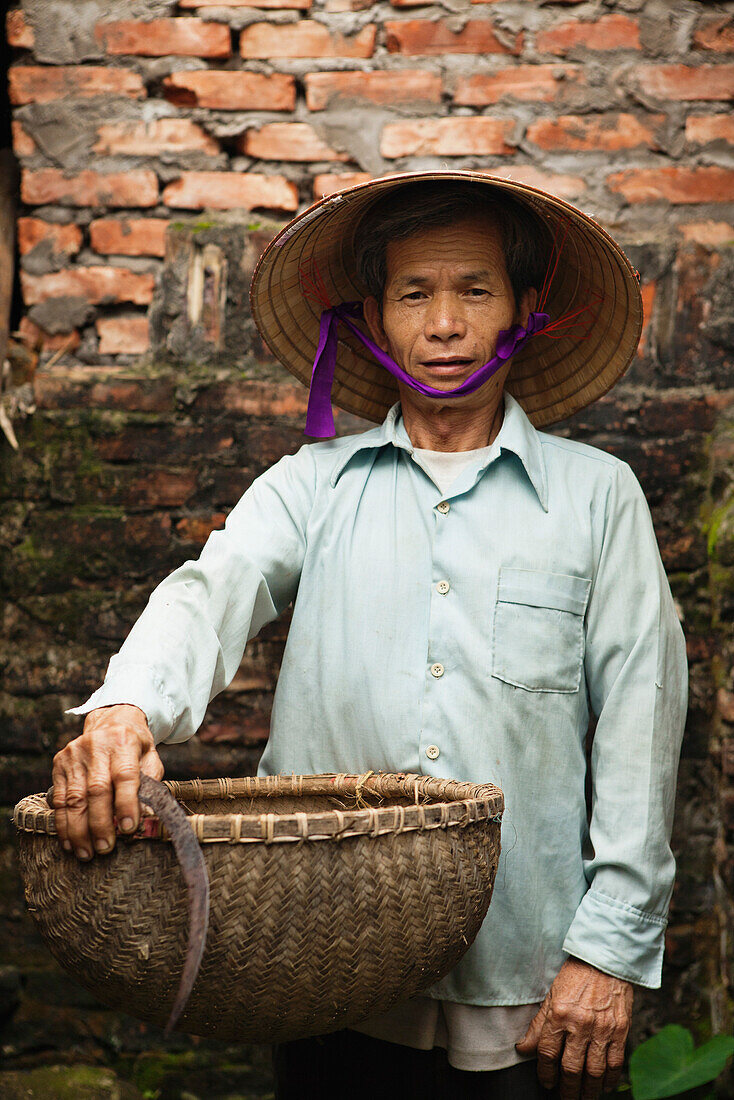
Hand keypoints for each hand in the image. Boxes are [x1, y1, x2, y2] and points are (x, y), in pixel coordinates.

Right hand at [52, 704, 163, 860]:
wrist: (111, 722)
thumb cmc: (136, 749)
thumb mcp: (151, 759)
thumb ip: (150, 786)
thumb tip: (146, 820)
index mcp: (124, 742)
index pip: (124, 775)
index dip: (126, 804)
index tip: (128, 829)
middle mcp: (97, 746)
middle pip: (96, 790)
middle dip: (100, 824)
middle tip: (105, 849)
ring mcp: (75, 754)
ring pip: (74, 798)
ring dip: (79, 830)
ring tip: (86, 853)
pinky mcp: (59, 763)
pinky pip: (59, 799)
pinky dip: (63, 824)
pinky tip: (69, 842)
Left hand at [515, 956, 632, 1098]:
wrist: (605, 960)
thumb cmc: (576, 976)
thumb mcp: (551, 995)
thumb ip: (538, 1025)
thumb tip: (523, 1048)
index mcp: (559, 1014)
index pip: (548, 1053)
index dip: (545, 1073)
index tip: (546, 1083)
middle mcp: (580, 1024)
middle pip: (571, 1068)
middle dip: (567, 1089)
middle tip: (565, 1098)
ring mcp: (602, 1029)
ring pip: (594, 1071)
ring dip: (588, 1090)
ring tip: (583, 1098)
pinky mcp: (620, 1030)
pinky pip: (615, 1062)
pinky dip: (609, 1079)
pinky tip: (603, 1086)